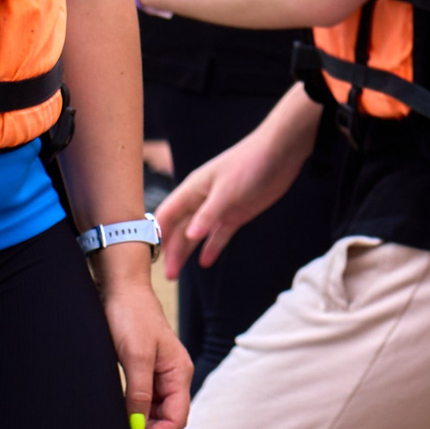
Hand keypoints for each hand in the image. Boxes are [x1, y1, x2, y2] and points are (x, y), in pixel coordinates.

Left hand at [95, 246, 190, 428]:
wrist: (121, 290)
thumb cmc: (132, 318)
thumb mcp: (136, 357)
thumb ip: (140, 392)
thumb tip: (138, 425)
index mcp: (179, 372)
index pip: (178, 417)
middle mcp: (173, 376)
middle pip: (168, 417)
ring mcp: (159, 373)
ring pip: (155, 410)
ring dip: (141, 423)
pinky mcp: (145, 369)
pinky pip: (144, 398)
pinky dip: (134, 410)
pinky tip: (119, 413)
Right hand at [159, 106, 312, 278]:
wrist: (281, 152)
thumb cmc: (249, 163)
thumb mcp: (226, 191)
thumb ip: (207, 215)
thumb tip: (190, 236)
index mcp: (193, 189)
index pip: (166, 214)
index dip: (157, 234)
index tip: (148, 256)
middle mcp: (202, 200)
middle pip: (180, 229)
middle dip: (172, 251)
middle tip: (168, 276)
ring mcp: (219, 208)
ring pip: (197, 234)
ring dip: (187, 252)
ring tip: (177, 274)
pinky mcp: (237, 213)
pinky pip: (219, 234)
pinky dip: (212, 247)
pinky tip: (205, 262)